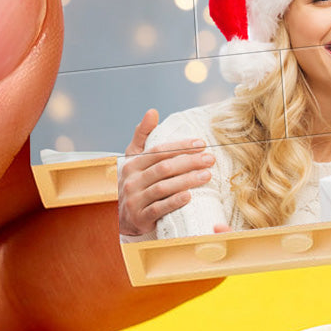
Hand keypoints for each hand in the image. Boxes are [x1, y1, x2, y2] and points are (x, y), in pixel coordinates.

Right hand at [118, 110, 214, 235]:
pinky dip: (174, 202)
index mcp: (132, 164)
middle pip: (164, 168)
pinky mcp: (140, 217)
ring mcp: (135, 200)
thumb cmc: (134, 183)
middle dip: (189, 162)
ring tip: (207, 175)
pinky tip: (189, 196)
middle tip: (210, 159)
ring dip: (187, 180)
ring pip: (163, 187)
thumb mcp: (133, 159)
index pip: (158, 152)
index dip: (180, 147)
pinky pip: (159, 208)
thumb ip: (142, 135)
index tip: (201, 144)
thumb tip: (152, 112)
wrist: (120, 217)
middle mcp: (132, 181)